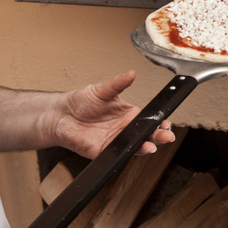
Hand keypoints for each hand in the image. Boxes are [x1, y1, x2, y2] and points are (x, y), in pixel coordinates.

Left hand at [54, 71, 174, 158]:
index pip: (148, 119)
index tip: (166, 122)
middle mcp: (124, 128)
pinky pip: (117, 154)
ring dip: (146, 147)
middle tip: (166, 136)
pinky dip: (126, 154)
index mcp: (128, 113)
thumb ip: (118, 83)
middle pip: (146, 135)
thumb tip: (131, 73)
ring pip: (135, 147)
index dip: (159, 122)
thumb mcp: (101, 89)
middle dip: (158, 137)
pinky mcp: (103, 151)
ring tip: (152, 145)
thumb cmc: (80, 101)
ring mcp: (115, 141)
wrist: (61, 115)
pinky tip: (133, 150)